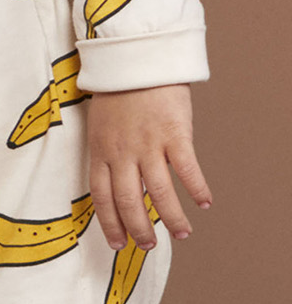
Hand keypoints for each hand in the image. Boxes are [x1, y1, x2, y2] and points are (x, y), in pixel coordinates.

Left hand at [86, 86, 209, 249]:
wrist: (137, 58)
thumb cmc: (117, 90)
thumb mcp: (101, 124)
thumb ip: (109, 154)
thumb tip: (122, 183)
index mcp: (100, 150)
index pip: (101, 197)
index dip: (109, 223)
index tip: (117, 243)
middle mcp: (122, 152)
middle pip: (129, 201)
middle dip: (138, 229)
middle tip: (148, 246)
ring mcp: (148, 144)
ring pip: (159, 192)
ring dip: (172, 217)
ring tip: (181, 233)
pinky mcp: (174, 133)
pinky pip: (186, 169)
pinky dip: (196, 189)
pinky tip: (204, 203)